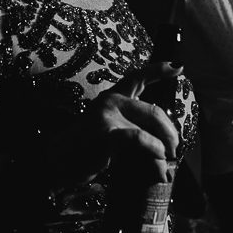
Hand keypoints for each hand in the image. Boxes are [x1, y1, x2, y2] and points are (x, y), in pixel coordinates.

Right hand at [44, 62, 182, 189]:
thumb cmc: (82, 150)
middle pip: (154, 110)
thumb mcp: (106, 132)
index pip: (137, 77)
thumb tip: (160, 143)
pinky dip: (155, 153)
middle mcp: (110, 101)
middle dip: (171, 133)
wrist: (55, 163)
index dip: (159, 70)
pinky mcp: (106, 133)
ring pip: (152, 126)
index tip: (177, 67)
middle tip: (174, 151)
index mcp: (110, 98)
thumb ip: (127, 128)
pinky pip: (141, 139)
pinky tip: (158, 164)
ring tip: (166, 164)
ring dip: (165, 148)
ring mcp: (107, 115)